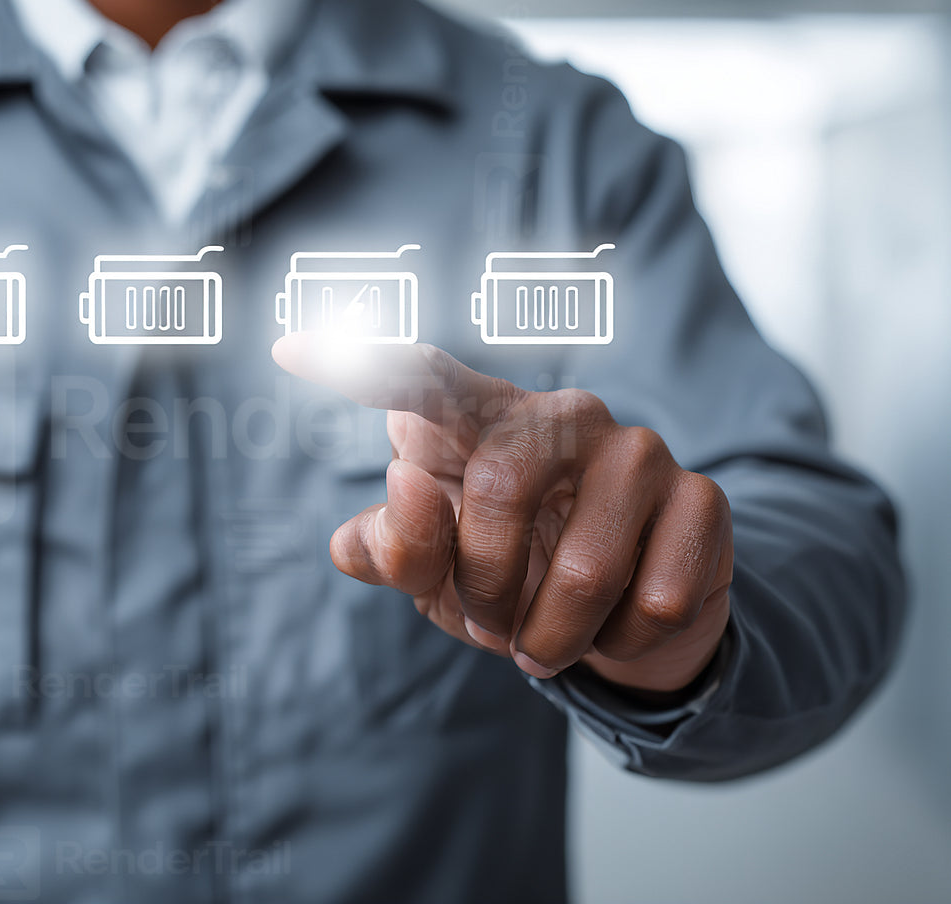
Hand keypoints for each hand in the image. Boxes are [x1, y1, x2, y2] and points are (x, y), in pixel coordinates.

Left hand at [273, 334, 732, 693]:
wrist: (620, 626)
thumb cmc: (509, 580)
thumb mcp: (434, 578)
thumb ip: (392, 547)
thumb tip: (404, 485)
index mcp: (478, 423)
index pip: (422, 382)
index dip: (361, 367)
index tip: (290, 349)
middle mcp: (559, 416)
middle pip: (495, 497)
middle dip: (484, 588)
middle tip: (492, 625)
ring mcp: (638, 450)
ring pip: (584, 568)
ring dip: (552, 634)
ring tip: (547, 638)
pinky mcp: (702, 499)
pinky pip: (651, 600)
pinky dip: (620, 642)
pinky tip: (619, 625)